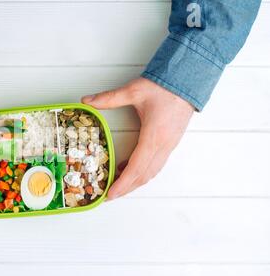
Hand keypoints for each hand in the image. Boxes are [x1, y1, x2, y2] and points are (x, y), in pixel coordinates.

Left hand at [82, 77, 193, 198]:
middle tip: (110, 196)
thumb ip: (109, 98)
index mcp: (154, 137)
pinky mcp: (171, 142)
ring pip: (152, 172)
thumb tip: (87, 100)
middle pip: (144, 176)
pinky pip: (156, 164)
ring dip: (135, 182)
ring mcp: (169, 145)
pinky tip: (129, 168)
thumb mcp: (134, 90)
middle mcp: (163, 145)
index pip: (136, 168)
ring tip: (118, 185)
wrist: (188, 79)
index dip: (122, 184)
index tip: (110, 194)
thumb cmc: (165, 86)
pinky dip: (142, 171)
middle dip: (127, 188)